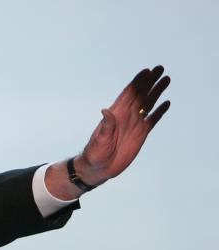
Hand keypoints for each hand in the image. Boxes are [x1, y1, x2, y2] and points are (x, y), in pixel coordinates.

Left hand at [76, 65, 170, 185]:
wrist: (99, 168)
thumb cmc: (95, 153)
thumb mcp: (100, 139)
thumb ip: (106, 126)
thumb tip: (105, 111)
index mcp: (116, 114)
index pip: (128, 94)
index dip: (137, 82)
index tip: (147, 70)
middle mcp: (126, 116)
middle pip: (141, 94)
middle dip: (150, 81)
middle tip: (161, 69)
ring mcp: (134, 124)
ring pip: (148, 104)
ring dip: (157, 92)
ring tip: (166, 80)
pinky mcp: (141, 134)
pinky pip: (152, 119)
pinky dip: (159, 111)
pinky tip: (166, 103)